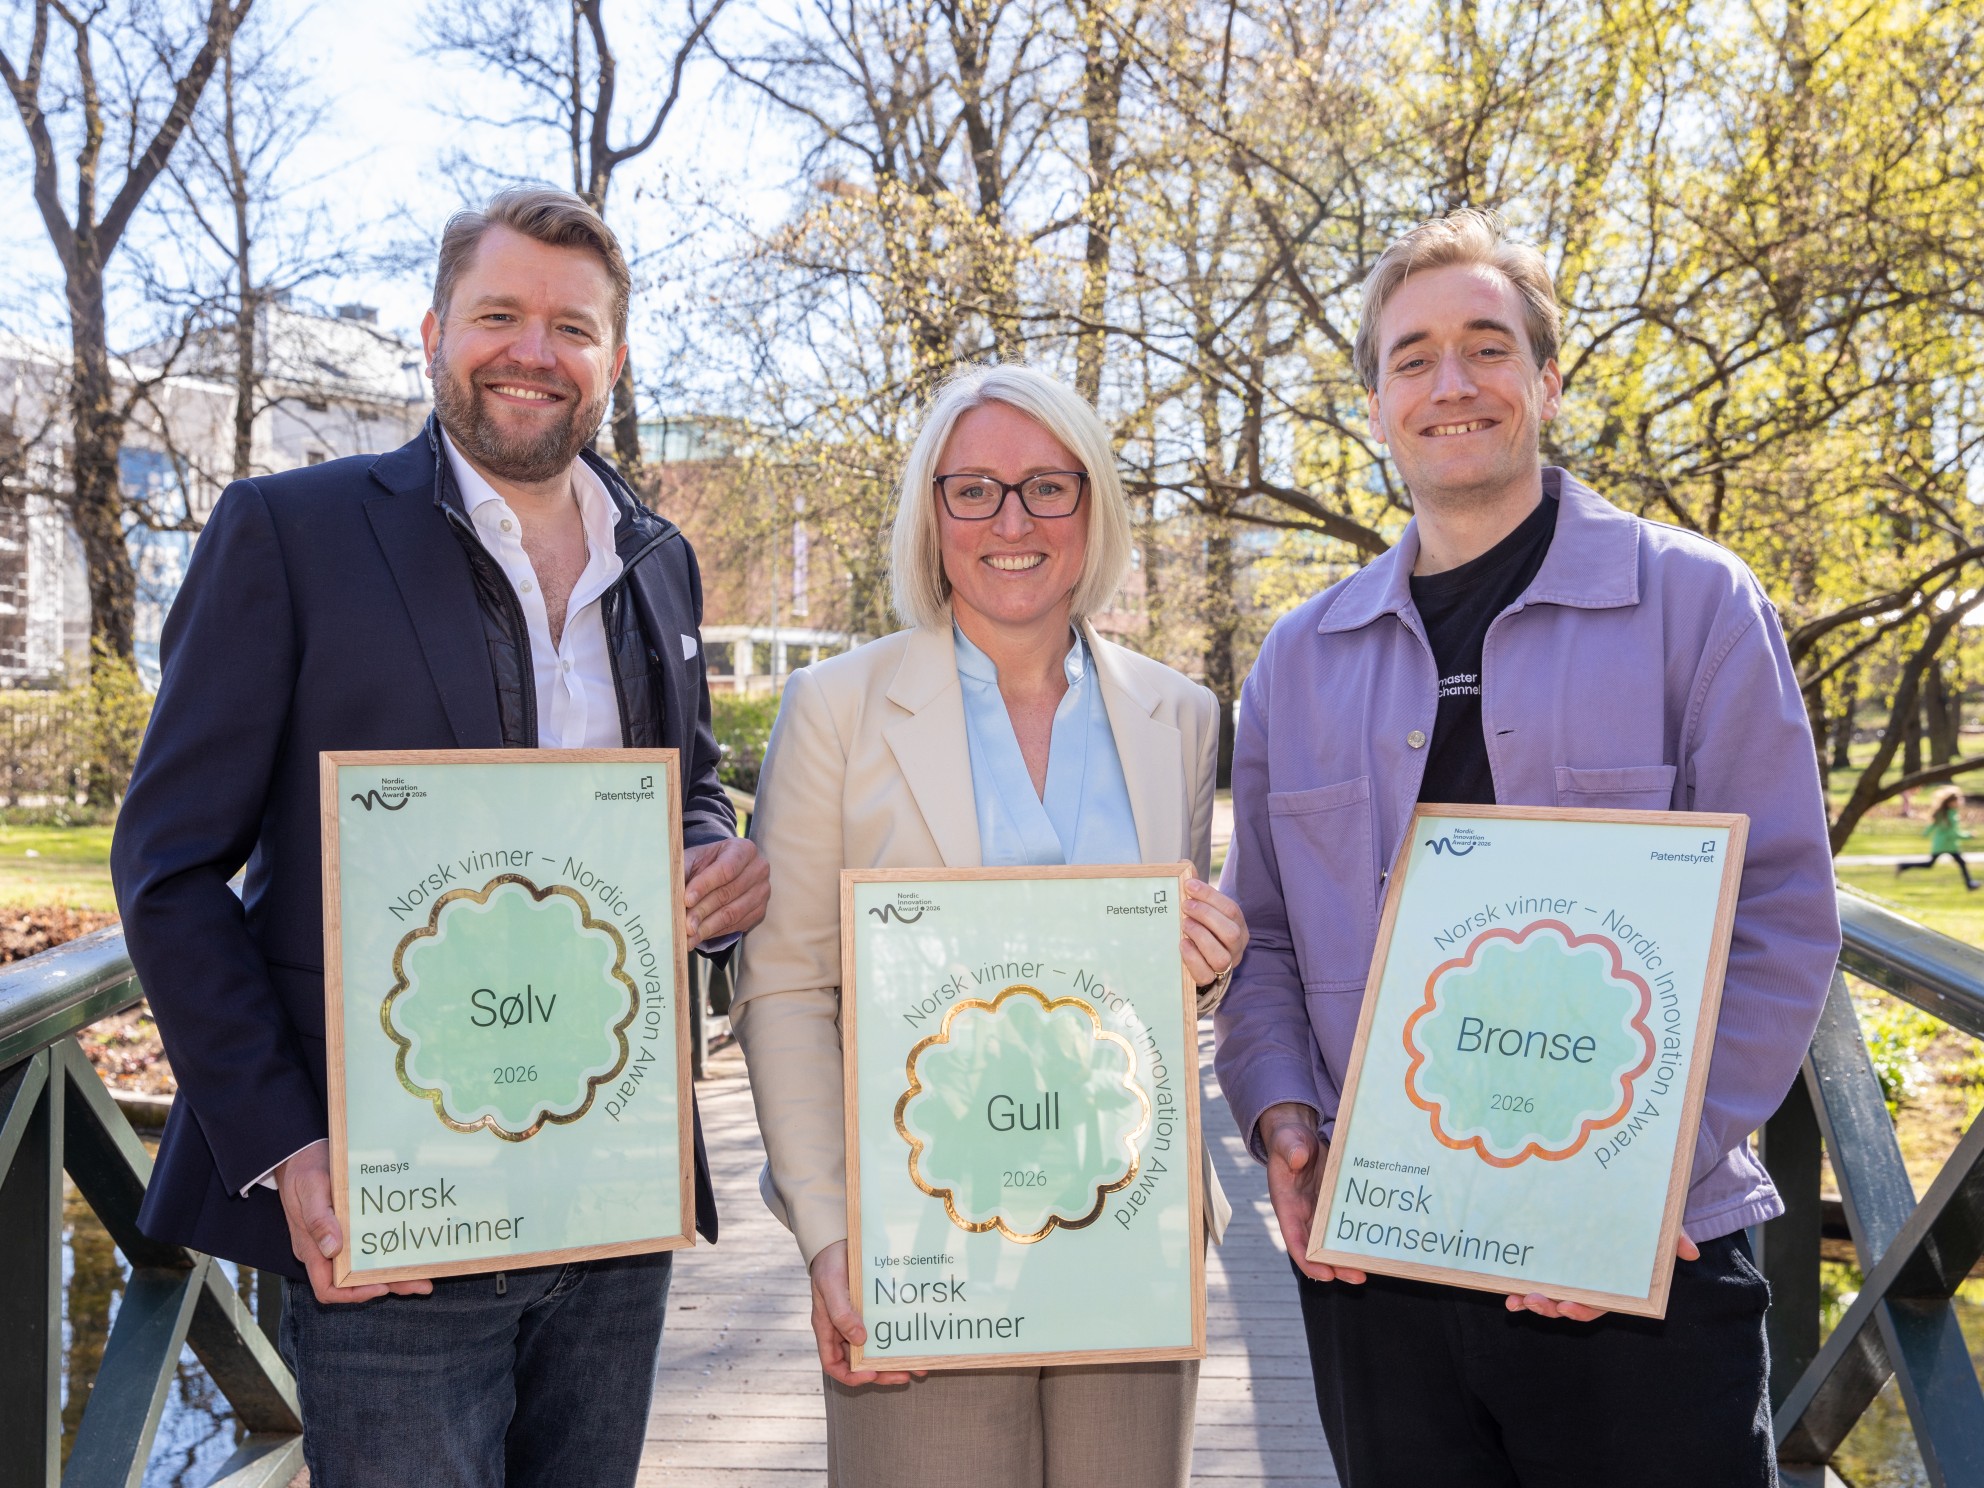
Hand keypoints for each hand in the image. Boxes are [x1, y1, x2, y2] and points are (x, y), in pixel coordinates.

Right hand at [276, 1140, 432, 1304]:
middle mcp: (325, 1251)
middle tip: (422, 1285)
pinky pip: (368, 1249)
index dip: (353, 1294)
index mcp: (311, 1248)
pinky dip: (388, 1254)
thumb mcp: (310, 1188)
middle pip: (355, 1282)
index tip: (380, 1287)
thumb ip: (318, 1218)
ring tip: (425, 1277)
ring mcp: (337, 1241)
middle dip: (388, 1285)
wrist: (300, 1153)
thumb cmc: (304, 1169)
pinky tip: (410, 1252)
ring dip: (393, 1274)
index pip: (328, 1288)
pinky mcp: (348, 1228)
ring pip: (366, 1268)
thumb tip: (332, 1248)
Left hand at [683, 837, 769, 945]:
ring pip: (732, 914)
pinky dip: (715, 932)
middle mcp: (758, 869)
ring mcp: (762, 892)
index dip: (704, 885)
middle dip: (702, 911)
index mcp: (743, 850)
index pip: (725, 869)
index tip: (685, 900)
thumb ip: (681, 870)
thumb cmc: (704, 863)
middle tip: (684, 925)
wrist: (720, 871)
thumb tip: (668, 889)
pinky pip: (736, 925)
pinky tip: (699, 936)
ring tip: (688, 937)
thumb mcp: (692, 858)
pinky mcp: (759, 911)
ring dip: (707, 927)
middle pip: (727, 894)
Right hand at [807, 1240, 920, 1386]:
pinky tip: (918, 1343)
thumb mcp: (831, 1286)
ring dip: (896, 1360)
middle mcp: (844, 1330)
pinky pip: (888, 1331)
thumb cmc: (830, 1263)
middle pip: (861, 1363)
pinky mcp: (875, 1311)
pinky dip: (901, 1340)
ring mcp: (860, 1321)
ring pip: (877, 1350)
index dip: (851, 1375)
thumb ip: (841, 1313)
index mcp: (828, 1329)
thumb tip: (859, 1340)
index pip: (834, 1364)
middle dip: (883, 1372)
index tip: (871, 1375)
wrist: (841, 1240)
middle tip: (904, 1374)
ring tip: (919, 1366)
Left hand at [1181, 878, 1247, 987]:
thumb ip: (1194, 887)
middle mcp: (1236, 946)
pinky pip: (1205, 974)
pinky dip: (1192, 958)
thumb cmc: (1201, 928)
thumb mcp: (1201, 908)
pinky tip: (1182, 944)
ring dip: (1200, 937)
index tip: (1188, 885)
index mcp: (1238, 925)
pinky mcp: (1210, 980)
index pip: (1231, 909)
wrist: (1197, 960)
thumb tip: (1184, 863)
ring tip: (1184, 924)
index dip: (1210, 896)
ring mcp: (1225, 965)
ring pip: (1220, 956)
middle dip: (1206, 916)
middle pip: (1230, 933)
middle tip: (1185, 906)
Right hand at [1260, 1103, 1364, 1284]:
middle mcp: (1304, 1214)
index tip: (1325, 1274)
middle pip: (1318, 1248)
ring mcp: (1321, 1212)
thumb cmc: (1290, 1140)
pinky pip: (1347, 1224)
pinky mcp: (1336, 1204)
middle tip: (1359, 1277)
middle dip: (1337, 1266)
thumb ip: (1290, 1149)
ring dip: (1351, 1256)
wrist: (1301, 1135)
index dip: (1308, 1260)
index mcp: (1286, 1205)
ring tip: (1374, 1267)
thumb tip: (1298, 1158)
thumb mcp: (1287, 1140)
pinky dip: (1359, 1235)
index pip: (1294, 1239)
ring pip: (1335, 1241)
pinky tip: (1378, 1243)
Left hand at [1503, 1231, 1699, 1320]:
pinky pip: (1536, 1280)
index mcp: (1616, 1281)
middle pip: (1570, 1305)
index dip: (1583, 1310)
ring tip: (1514, 1299)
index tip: (1568, 1307)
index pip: (1600, 1304)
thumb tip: (1690, 1252)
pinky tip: (1506, 1292)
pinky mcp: (1553, 1262)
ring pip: (1550, 1298)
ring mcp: (1570, 1274)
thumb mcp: (1661, 1225)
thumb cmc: (1645, 1218)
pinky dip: (1521, 1288)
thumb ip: (1673, 1237)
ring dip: (1531, 1302)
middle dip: (1550, 1308)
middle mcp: (1591, 1282)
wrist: (1629, 1200)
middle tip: (1532, 1300)